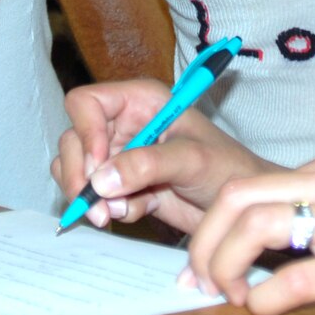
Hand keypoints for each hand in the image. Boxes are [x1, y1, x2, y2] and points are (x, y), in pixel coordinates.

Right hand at [52, 78, 280, 234]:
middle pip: (73, 140)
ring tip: (119, 213)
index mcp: (140, 101)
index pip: (86, 103)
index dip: (84, 132)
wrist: (241, 210)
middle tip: (97, 206)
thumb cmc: (228, 169)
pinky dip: (111, 209)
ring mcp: (121, 157)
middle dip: (80, 175)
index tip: (97, 165)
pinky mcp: (124, 186)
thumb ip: (146, 164)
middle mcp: (124, 125)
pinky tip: (141, 211)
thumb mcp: (192, 159)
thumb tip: (100, 180)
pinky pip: (96, 196)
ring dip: (91, 196)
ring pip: (78, 171)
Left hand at [185, 151, 314, 314]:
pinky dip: (264, 298)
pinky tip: (263, 310)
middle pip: (238, 198)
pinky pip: (297, 277)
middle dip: (204, 244)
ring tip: (231, 298)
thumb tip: (239, 248)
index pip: (244, 185)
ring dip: (226, 269)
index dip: (207, 228)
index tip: (196, 266)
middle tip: (199, 284)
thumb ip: (309, 217)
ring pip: (258, 228)